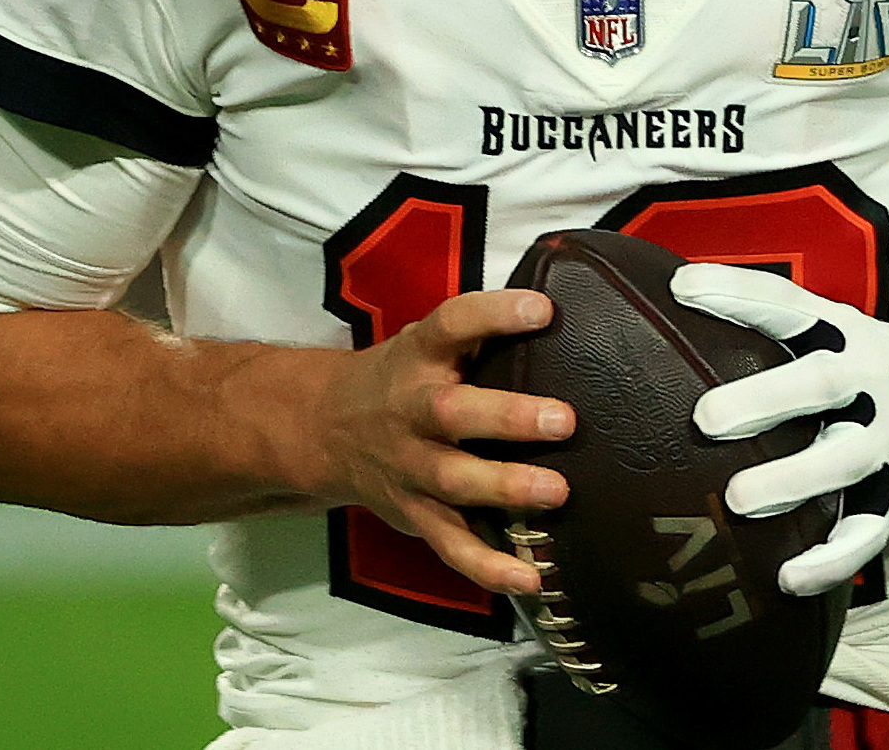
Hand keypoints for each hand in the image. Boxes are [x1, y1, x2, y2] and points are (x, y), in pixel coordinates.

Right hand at [314, 288, 574, 595]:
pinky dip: (489, 567)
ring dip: (505, 488)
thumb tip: (564, 320)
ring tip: (558, 492)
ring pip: (453, 481)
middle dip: (508, 418)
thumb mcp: (425, 345)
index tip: (542, 310)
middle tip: (564, 421)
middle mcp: (411, 411)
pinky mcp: (415, 513)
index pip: (451, 326)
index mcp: (417, 358)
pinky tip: (531, 577)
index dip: (494, 316)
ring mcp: (410, 467)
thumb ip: (479, 339)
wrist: (324, 429)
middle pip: (451, 414)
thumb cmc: (401, 379)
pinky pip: (451, 545)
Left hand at [675, 264, 888, 596]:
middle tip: (706, 419)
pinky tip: (786, 579)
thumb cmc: (853, 368)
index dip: (737, 294)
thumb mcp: (824, 331)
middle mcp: (868, 383)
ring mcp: (886, 441)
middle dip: (766, 398)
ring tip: (737, 501)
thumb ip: (760, 324)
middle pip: (822, 384)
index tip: (681, 289)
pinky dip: (830, 560)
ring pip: (844, 461)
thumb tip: (665, 296)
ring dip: (792, 481)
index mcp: (840, 334)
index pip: (788, 305)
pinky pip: (865, 533)